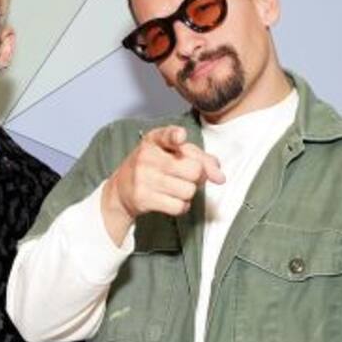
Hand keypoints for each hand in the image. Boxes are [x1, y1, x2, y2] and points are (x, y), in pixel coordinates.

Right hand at [100, 125, 224, 244]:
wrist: (121, 189)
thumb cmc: (153, 168)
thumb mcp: (172, 153)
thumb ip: (201, 158)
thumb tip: (220, 177)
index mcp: (154, 139)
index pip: (167, 135)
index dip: (176, 136)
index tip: (180, 137)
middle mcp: (147, 157)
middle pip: (193, 170)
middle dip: (197, 177)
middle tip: (187, 177)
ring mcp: (144, 178)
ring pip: (188, 190)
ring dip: (188, 193)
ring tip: (176, 188)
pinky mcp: (143, 198)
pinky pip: (179, 206)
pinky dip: (181, 206)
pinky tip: (171, 199)